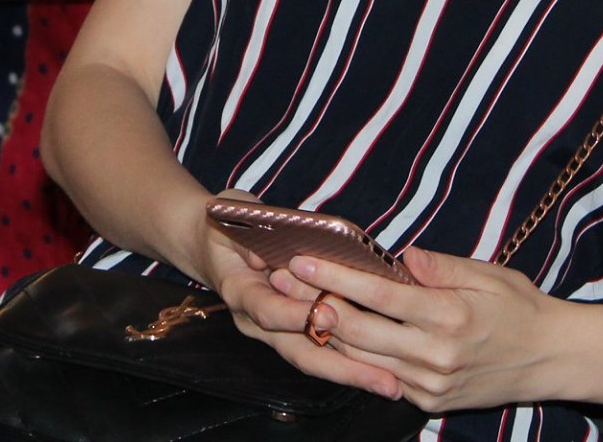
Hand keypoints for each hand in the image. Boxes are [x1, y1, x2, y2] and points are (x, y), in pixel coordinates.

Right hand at [182, 191, 403, 400]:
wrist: (211, 245)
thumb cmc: (227, 223)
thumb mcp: (230, 216)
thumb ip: (246, 236)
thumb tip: (262, 257)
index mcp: (240, 291)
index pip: (267, 310)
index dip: (295, 315)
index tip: (328, 316)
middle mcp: (255, 321)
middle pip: (298, 351)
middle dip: (342, 368)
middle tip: (382, 380)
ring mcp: (273, 332)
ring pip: (313, 359)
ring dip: (352, 374)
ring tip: (391, 386)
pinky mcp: (290, 334)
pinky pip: (321, 353)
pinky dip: (350, 364)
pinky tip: (383, 372)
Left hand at [266, 245, 561, 412]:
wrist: (551, 358)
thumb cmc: (518, 306)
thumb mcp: (485, 273)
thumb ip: (438, 266)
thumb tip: (400, 255)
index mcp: (447, 314)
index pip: (376, 294)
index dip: (334, 276)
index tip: (301, 260)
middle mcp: (435, 353)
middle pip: (357, 330)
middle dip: (314, 304)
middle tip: (279, 280)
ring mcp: (430, 383)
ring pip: (361, 358)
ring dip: (326, 332)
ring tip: (293, 304)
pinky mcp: (428, 401)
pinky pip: (381, 377)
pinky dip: (356, 356)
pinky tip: (333, 334)